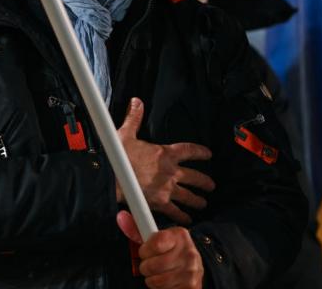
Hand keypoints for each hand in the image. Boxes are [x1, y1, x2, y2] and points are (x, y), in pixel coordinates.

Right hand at [117, 98, 214, 223]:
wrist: (111, 177)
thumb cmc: (117, 156)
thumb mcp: (125, 133)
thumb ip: (134, 118)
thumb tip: (136, 102)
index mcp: (165, 153)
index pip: (189, 151)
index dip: (201, 152)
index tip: (208, 154)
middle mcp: (170, 171)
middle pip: (195, 177)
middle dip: (205, 182)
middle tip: (211, 185)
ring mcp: (167, 188)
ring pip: (189, 196)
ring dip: (197, 200)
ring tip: (202, 203)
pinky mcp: (160, 203)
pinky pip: (176, 212)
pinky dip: (183, 216)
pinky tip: (188, 219)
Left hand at [117, 210, 202, 288]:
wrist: (195, 266)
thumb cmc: (172, 250)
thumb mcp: (158, 237)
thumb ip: (137, 230)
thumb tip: (120, 217)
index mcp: (180, 236)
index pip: (155, 244)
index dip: (144, 250)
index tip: (145, 251)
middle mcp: (189, 253)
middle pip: (151, 265)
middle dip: (145, 266)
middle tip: (150, 264)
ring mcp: (191, 272)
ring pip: (156, 281)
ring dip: (151, 279)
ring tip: (158, 273)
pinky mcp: (191, 288)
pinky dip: (160, 288)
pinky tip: (166, 281)